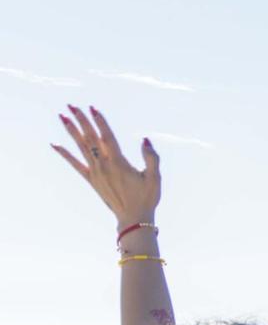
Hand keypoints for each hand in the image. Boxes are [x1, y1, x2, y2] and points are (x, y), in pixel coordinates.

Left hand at [51, 106, 159, 226]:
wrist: (133, 218)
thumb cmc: (147, 198)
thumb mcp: (155, 178)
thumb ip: (151, 158)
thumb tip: (145, 140)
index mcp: (118, 163)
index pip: (106, 137)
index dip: (99, 122)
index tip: (92, 108)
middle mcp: (103, 165)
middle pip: (90, 138)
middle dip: (81, 121)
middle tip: (72, 106)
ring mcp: (95, 172)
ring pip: (81, 147)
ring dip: (71, 131)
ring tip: (63, 117)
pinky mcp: (91, 180)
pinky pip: (75, 164)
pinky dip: (64, 154)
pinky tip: (55, 145)